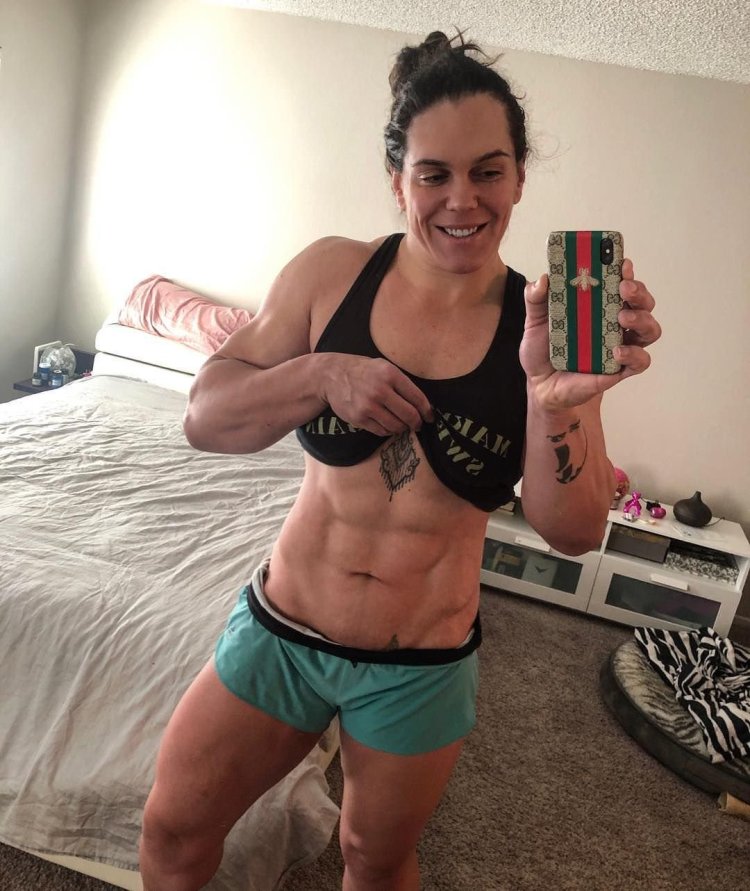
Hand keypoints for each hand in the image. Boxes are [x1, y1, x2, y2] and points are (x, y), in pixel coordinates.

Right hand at [320, 354, 433, 436]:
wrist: (332, 375)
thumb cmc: (363, 371)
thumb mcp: (384, 367)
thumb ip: (402, 383)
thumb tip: (422, 404)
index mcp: (390, 374)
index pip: (417, 398)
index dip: (427, 411)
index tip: (430, 417)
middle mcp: (380, 390)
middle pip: (409, 415)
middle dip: (417, 423)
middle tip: (418, 425)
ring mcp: (368, 406)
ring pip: (396, 426)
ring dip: (402, 428)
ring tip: (402, 425)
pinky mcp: (359, 418)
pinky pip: (381, 431)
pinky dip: (388, 431)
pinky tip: (388, 425)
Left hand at [520, 258, 660, 409]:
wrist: (541, 386)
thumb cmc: (544, 349)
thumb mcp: (535, 321)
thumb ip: (536, 299)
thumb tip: (542, 279)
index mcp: (600, 305)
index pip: (621, 282)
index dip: (626, 271)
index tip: (621, 263)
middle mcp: (615, 322)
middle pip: (642, 301)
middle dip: (639, 291)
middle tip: (624, 288)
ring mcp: (621, 345)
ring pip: (650, 328)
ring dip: (642, 319)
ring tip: (623, 318)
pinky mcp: (619, 369)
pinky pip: (640, 361)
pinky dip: (634, 355)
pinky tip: (617, 352)